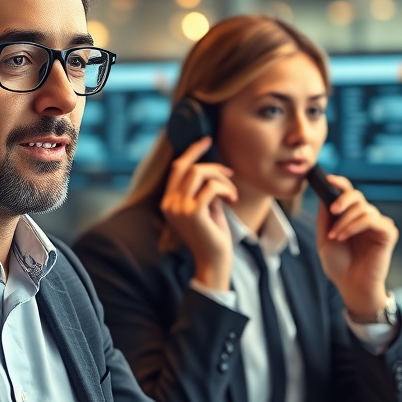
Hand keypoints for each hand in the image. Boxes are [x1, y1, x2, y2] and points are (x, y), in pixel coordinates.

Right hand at [160, 137, 237, 291]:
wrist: (214, 261)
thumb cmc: (213, 235)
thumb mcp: (205, 208)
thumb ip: (203, 189)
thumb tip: (213, 168)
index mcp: (169, 201)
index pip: (177, 167)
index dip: (192, 151)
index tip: (207, 140)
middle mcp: (169, 203)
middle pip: (187, 167)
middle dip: (212, 165)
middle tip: (230, 174)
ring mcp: (178, 208)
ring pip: (199, 173)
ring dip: (221, 179)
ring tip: (231, 193)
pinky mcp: (192, 212)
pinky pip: (211, 187)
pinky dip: (225, 189)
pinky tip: (232, 200)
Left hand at [315, 174, 398, 318]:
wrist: (350, 285)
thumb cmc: (338, 265)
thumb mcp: (324, 238)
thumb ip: (325, 217)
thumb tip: (324, 194)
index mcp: (351, 216)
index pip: (348, 193)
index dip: (340, 183)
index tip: (329, 179)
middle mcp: (365, 217)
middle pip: (356, 195)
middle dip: (342, 200)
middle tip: (333, 211)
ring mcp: (377, 224)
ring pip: (362, 208)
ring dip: (345, 221)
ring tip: (335, 236)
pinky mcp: (387, 232)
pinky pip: (371, 219)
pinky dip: (355, 225)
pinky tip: (344, 236)